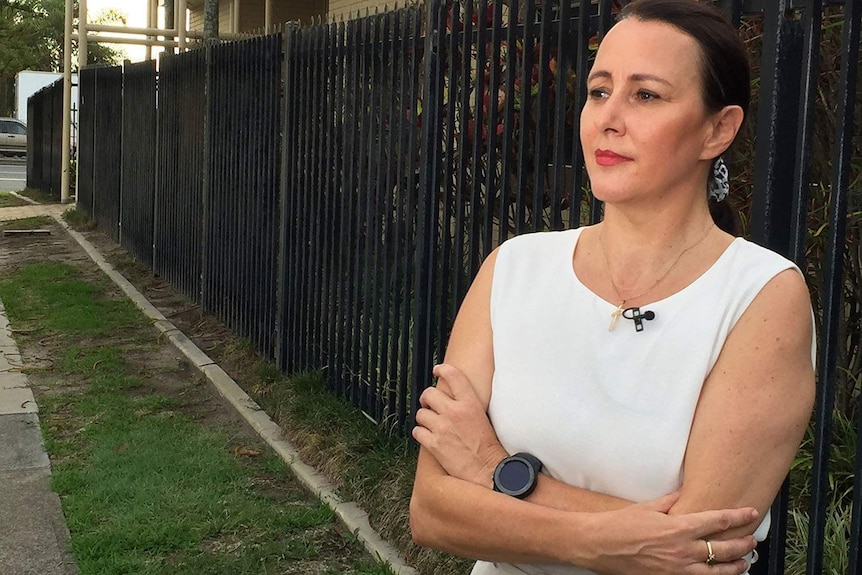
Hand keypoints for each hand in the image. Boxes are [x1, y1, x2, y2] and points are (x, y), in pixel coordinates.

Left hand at [412, 363, 507, 486]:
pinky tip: (428, 437)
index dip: (442, 369)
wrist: (488, 470)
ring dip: (424, 418)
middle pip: (429, 393)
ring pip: (420, 413)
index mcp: (470, 403)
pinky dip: (421, 434)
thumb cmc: (488, 447)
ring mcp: (442, 428)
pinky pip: (417, 432)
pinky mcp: (434, 444)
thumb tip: (454, 397)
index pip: (453, 376)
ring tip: (432, 424)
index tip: (437, 370)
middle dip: (427, 399)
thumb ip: (467, 404)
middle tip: (430, 404)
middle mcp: (454, 412)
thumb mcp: (482, 416)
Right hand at [586, 493, 758, 574]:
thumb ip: (672, 501)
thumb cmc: (621, 524)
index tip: (750, 513)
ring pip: (717, 571)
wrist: (600, 545)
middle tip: (752, 540)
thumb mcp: (648, 507)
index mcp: (679, 527)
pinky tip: (717, 574)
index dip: (738, 516)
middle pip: (724, 548)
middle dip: (743, 544)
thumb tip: (687, 492)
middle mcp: (683, 550)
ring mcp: (678, 569)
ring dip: (735, 566)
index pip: (718, 521)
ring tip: (744, 562)